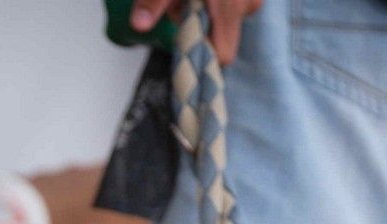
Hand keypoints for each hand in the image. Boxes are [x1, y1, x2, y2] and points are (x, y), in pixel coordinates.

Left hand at [131, 0, 263, 64]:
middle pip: (218, 37)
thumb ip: (154, 0)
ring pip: (223, 19)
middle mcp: (248, 4)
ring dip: (202, 11)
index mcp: (230, 6)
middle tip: (177, 3)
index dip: (200, 55)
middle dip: (194, 26)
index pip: (222, 55)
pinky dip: (213, 0)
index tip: (180, 44)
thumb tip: (138, 24)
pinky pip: (231, 4)